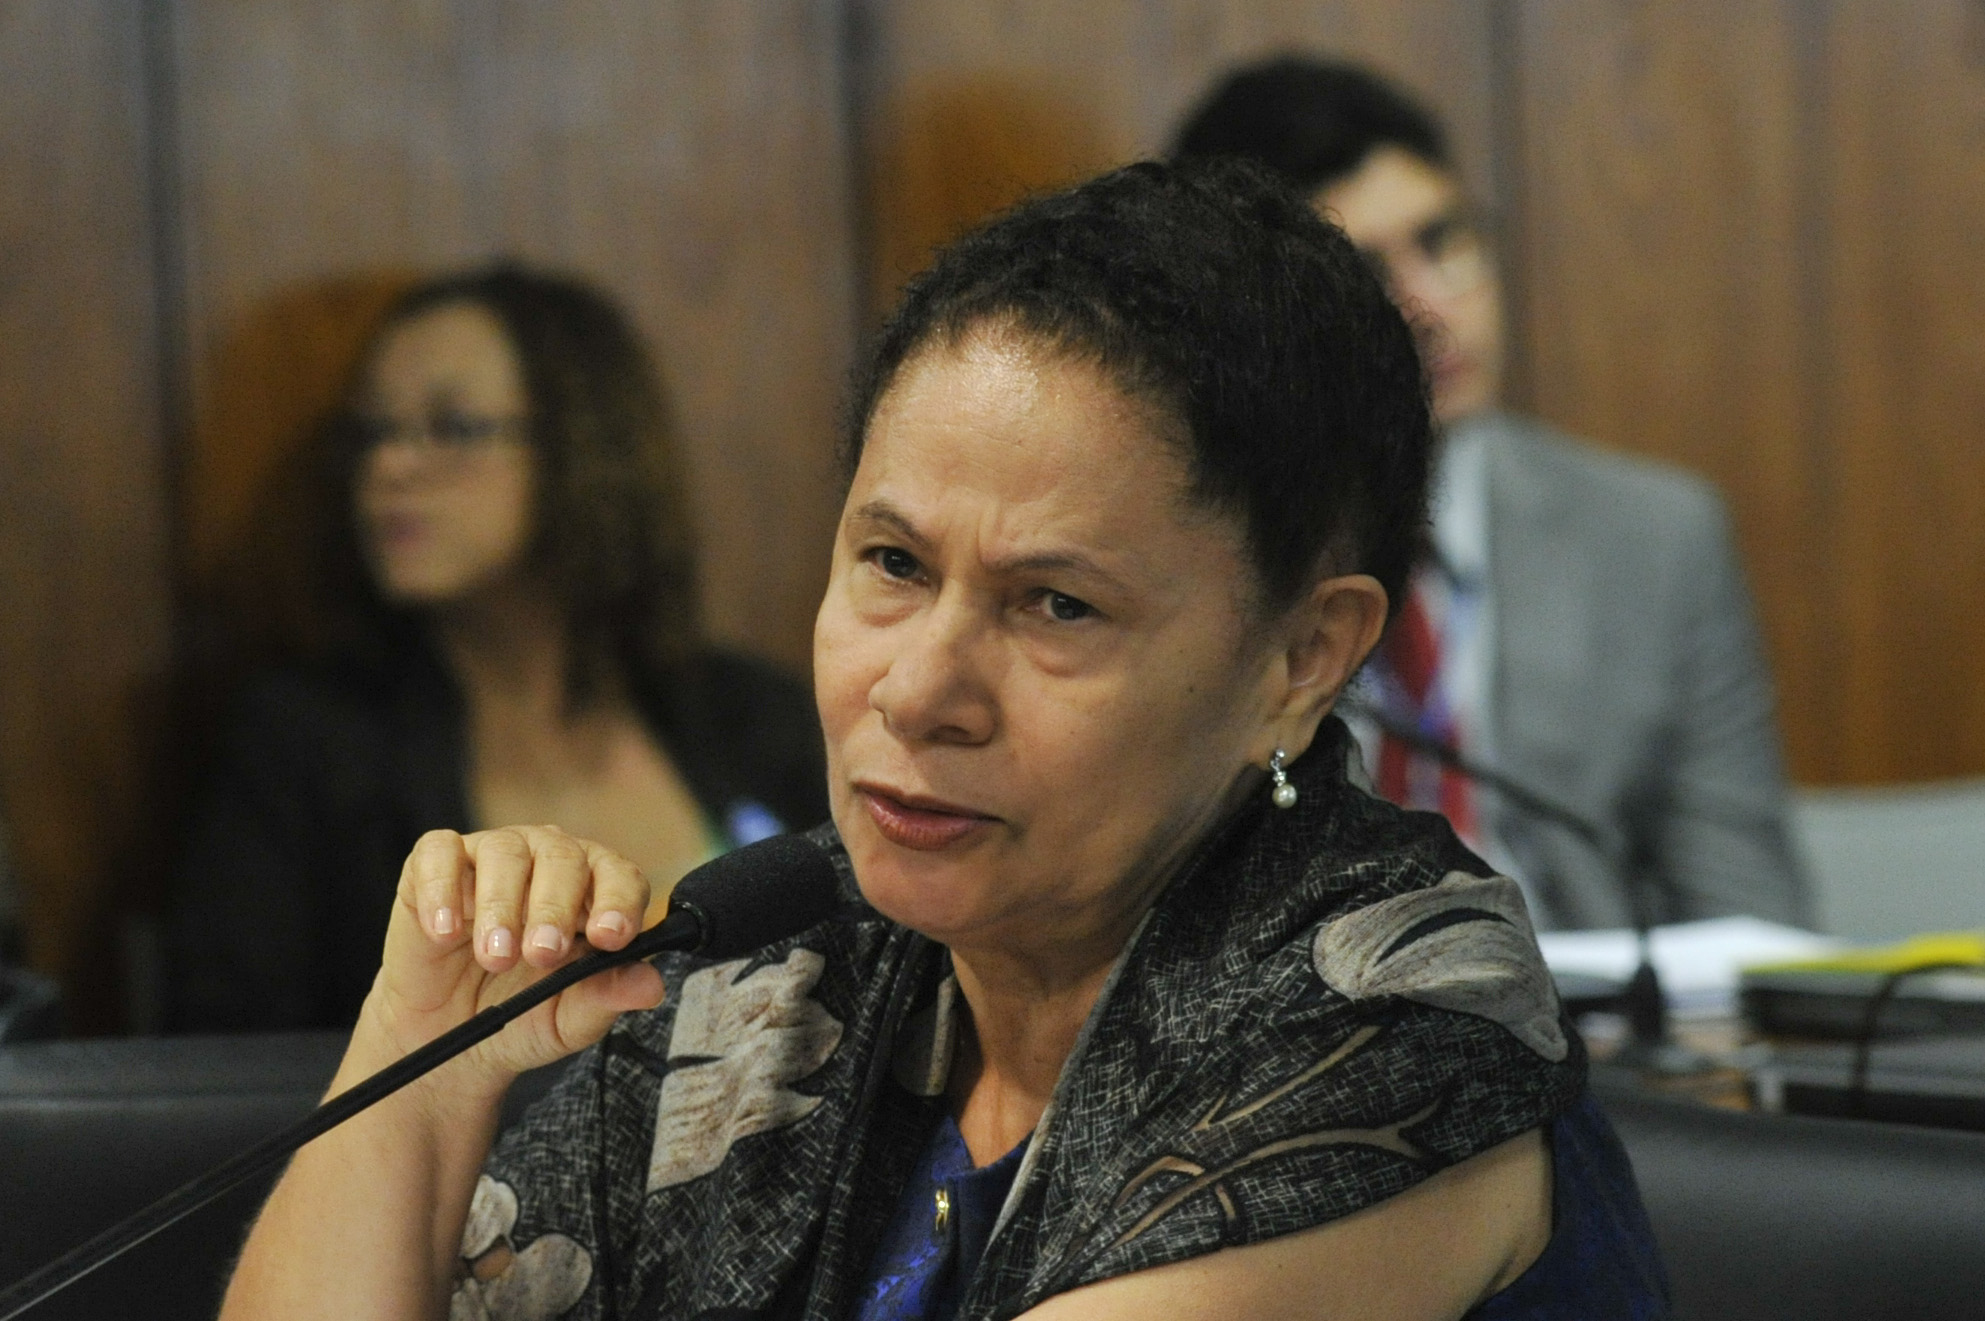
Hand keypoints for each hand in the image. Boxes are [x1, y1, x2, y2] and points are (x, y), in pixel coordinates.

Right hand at [360, 825, 667, 1095]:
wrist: (446, 1036)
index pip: (620, 876)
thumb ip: (606, 998)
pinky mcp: (434, 863)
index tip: (609, 938)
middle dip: (555, 906)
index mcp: (593, 890)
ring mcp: (491, 855)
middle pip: (563, 857)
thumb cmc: (520, 1015)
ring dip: (501, 905)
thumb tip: (651, 985)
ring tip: (496, 956)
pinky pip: (439, 854)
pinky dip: (442, 887)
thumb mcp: (567, 1019)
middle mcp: (547, 860)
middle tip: (542, 955)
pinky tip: (446, 930)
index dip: (619, 901)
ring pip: (504, 851)